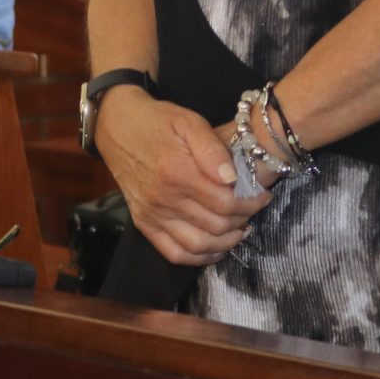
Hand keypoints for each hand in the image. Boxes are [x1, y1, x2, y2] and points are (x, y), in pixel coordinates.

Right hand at [97, 90, 268, 265]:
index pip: (224, 203)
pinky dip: (199, 257)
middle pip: (215, 226)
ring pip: (198, 245)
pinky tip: (215, 248)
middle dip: (242, 219)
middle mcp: (163, 199)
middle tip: (253, 208)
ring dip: (226, 242)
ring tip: (239, 228)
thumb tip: (231, 178)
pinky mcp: (144, 223)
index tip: (262, 194)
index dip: (250, 203)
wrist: (117, 126)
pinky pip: (174, 253)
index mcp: (177, 172)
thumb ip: (212, 149)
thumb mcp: (188, 121)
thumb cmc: (157, 121)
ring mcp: (152, 214)